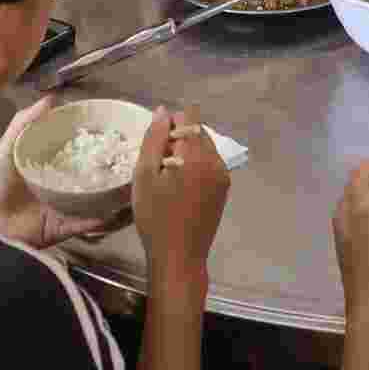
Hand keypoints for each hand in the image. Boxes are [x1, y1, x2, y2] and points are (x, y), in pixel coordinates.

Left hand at [0, 96, 121, 249]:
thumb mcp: (5, 148)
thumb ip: (24, 122)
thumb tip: (51, 97)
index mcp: (50, 162)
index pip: (78, 148)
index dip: (95, 139)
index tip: (117, 127)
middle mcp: (62, 182)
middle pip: (91, 172)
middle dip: (110, 166)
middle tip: (134, 155)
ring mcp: (65, 205)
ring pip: (95, 197)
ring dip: (112, 192)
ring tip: (133, 181)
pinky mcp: (63, 227)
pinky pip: (86, 222)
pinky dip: (101, 218)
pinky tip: (117, 210)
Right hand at [131, 105, 229, 278]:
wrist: (179, 257)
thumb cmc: (156, 217)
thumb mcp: (145, 176)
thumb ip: (154, 139)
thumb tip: (162, 111)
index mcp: (197, 154)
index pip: (190, 115)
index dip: (171, 123)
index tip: (157, 146)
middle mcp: (216, 160)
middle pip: (198, 131)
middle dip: (178, 139)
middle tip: (158, 165)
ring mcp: (223, 176)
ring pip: (204, 147)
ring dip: (187, 153)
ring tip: (168, 179)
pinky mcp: (223, 190)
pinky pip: (209, 164)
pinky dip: (195, 167)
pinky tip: (180, 189)